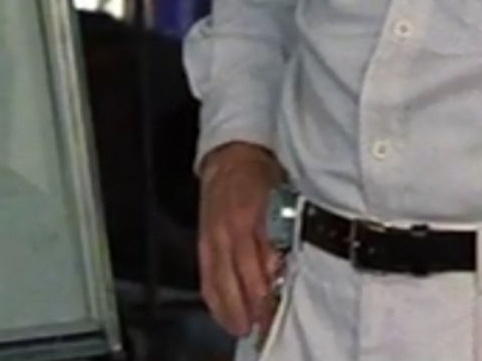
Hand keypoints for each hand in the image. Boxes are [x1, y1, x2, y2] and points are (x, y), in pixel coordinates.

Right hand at [197, 142, 285, 338]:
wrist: (229, 156)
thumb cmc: (259, 176)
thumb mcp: (278, 198)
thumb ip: (278, 233)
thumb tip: (278, 269)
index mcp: (248, 217)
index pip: (255, 262)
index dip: (263, 289)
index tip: (273, 309)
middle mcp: (226, 230)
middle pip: (235, 276)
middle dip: (249, 305)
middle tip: (260, 325)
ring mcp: (211, 236)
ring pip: (218, 280)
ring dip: (230, 307)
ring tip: (241, 327)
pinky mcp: (202, 241)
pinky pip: (205, 275)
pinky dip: (213, 297)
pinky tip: (222, 312)